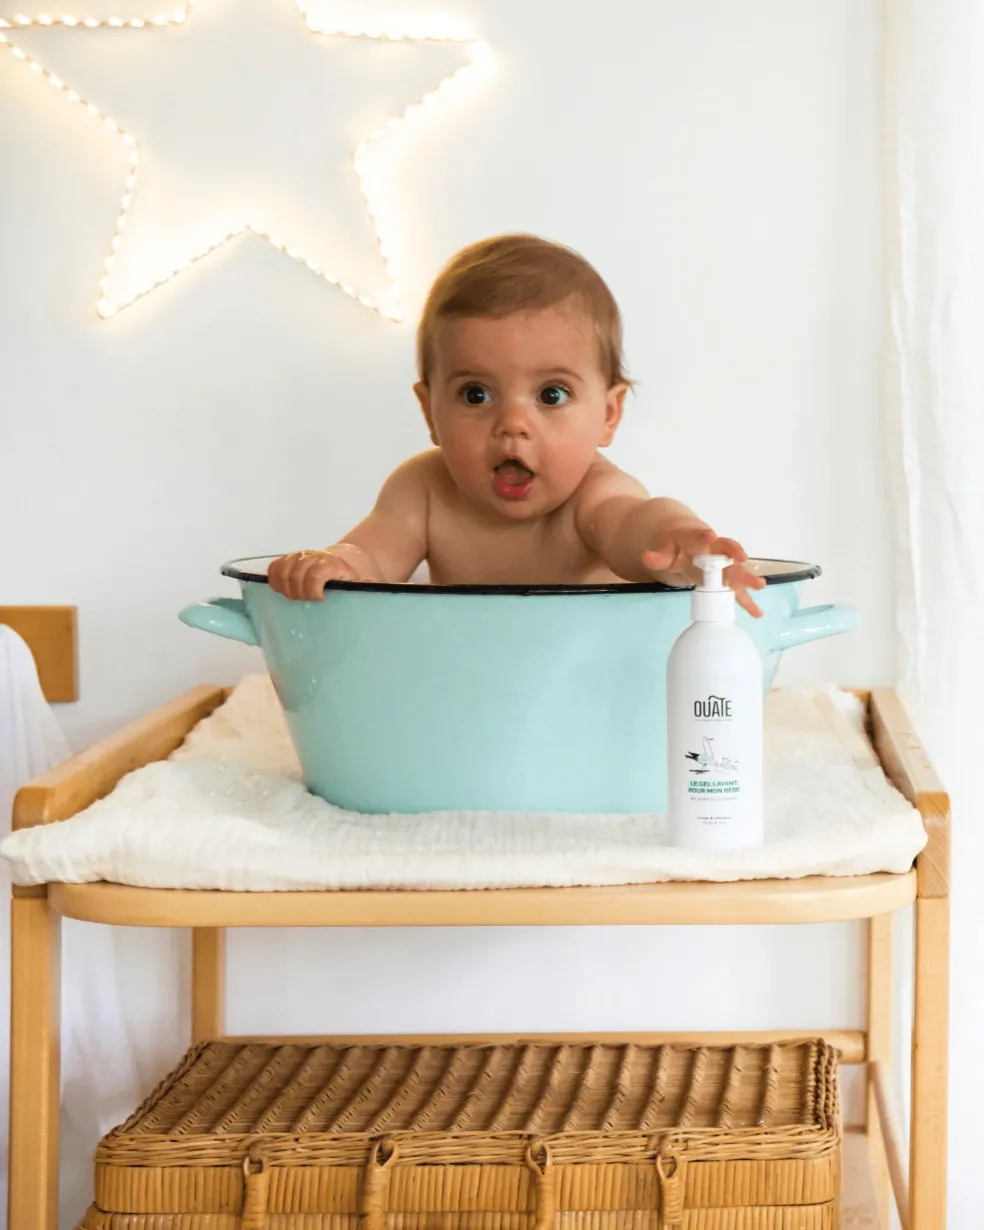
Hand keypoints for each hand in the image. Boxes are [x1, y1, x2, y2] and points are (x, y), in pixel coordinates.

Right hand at [268, 549, 366, 600]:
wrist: (351, 560)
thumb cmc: (354, 577)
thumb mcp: (364, 582)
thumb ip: (366, 584)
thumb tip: (369, 583)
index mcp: (333, 564)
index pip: (315, 574)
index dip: (313, 590)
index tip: (320, 599)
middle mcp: (314, 557)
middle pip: (296, 574)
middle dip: (299, 592)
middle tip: (307, 602)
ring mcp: (301, 557)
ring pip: (282, 569)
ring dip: (285, 587)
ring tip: (296, 598)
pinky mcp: (290, 559)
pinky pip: (275, 567)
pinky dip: (275, 579)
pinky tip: (283, 590)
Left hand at [641, 526, 766, 617]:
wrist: (686, 543)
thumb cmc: (676, 546)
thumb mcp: (664, 551)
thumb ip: (657, 556)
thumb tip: (646, 557)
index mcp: (697, 540)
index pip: (700, 536)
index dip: (704, 536)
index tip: (710, 535)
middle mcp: (715, 551)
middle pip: (727, 552)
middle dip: (736, 556)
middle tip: (743, 560)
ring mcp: (723, 566)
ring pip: (736, 571)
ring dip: (747, 578)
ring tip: (759, 585)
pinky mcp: (725, 581)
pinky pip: (737, 591)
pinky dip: (746, 601)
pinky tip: (757, 612)